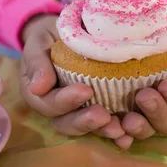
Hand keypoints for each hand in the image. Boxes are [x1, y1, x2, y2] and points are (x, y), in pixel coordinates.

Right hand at [20, 15, 130, 144]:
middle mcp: (58, 108)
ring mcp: (79, 111)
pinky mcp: (100, 109)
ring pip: (87, 129)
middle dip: (85, 122)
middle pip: (67, 124)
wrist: (72, 30)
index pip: (48, 104)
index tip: (86, 90)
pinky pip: (107, 125)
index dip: (65, 101)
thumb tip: (37, 87)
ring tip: (120, 128)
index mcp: (39, 93)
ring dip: (103, 131)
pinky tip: (129, 135)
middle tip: (103, 115)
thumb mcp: (39, 41)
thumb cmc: (52, 36)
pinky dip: (119, 133)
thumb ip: (37, 61)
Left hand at [121, 30, 166, 139]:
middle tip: (143, 97)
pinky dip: (119, 136)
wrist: (138, 33)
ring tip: (126, 120)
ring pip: (148, 131)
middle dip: (158, 112)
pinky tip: (114, 132)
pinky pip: (122, 133)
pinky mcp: (123, 117)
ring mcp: (146, 116)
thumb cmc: (166, 37)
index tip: (166, 85)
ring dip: (139, 128)